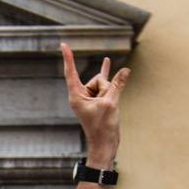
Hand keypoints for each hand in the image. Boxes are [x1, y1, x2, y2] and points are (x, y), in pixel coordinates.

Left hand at [59, 44, 127, 166]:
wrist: (105, 144)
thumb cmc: (103, 128)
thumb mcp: (111, 104)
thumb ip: (117, 85)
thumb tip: (125, 70)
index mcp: (76, 96)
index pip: (71, 72)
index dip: (68, 57)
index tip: (63, 43)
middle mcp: (81, 95)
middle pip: (97, 79)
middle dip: (106, 88)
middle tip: (105, 108)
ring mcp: (90, 97)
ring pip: (105, 84)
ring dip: (111, 93)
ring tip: (109, 109)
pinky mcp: (99, 100)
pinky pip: (105, 84)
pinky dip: (107, 75)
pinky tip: (107, 62)